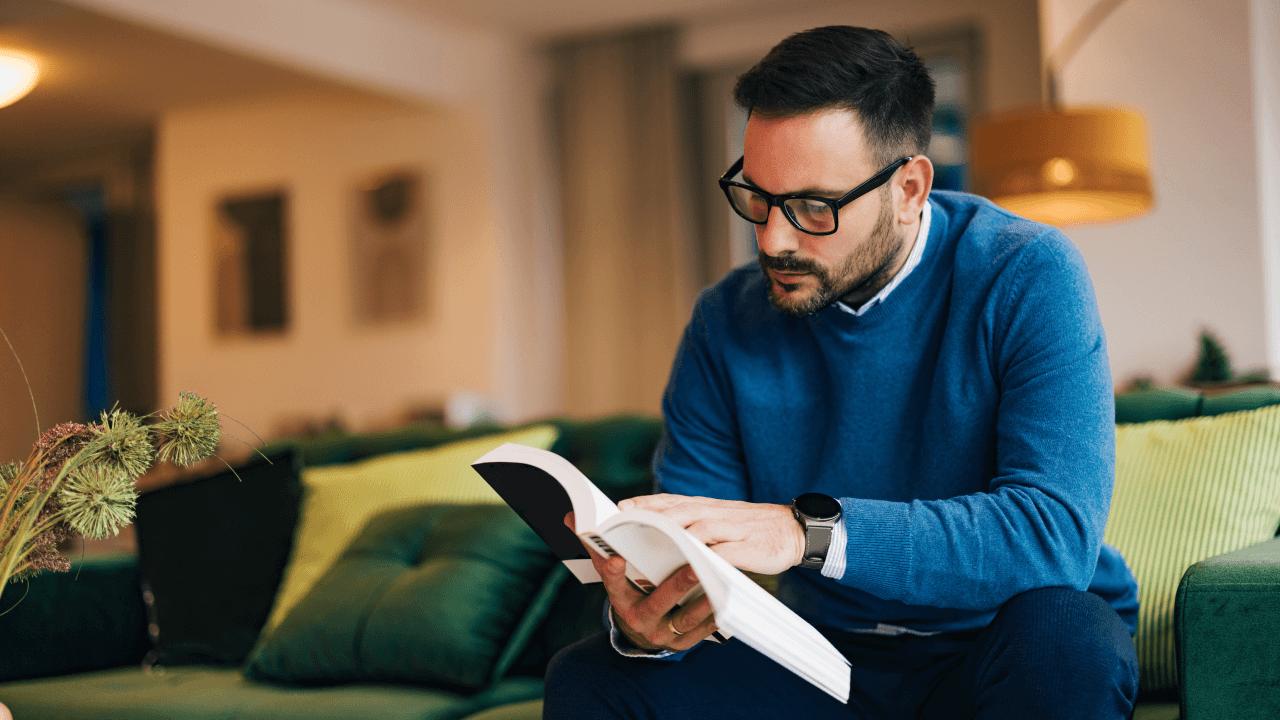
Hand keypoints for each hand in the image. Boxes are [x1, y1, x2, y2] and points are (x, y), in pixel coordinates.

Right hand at [564, 512, 717, 651]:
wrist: (643, 632)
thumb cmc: (630, 592)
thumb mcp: (614, 575)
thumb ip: (598, 548)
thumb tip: (569, 518)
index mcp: (621, 600)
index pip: (613, 585)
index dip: (612, 572)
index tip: (616, 557)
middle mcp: (640, 620)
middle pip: (658, 602)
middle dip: (675, 585)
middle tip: (692, 566)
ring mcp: (663, 634)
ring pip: (685, 618)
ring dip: (702, 601)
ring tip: (719, 581)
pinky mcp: (684, 642)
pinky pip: (703, 630)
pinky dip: (716, 615)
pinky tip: (728, 599)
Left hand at [618, 494, 805, 574]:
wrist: (794, 530)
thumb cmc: (751, 529)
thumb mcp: (721, 519)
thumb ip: (695, 523)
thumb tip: (663, 530)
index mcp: (707, 507)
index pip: (671, 501)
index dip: (646, 503)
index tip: (621, 507)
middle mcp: (716, 514)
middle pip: (679, 512)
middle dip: (651, 517)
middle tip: (626, 523)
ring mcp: (732, 530)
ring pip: (698, 528)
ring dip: (673, 534)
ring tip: (648, 542)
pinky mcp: (747, 548)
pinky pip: (724, 553)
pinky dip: (707, 558)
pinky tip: (691, 566)